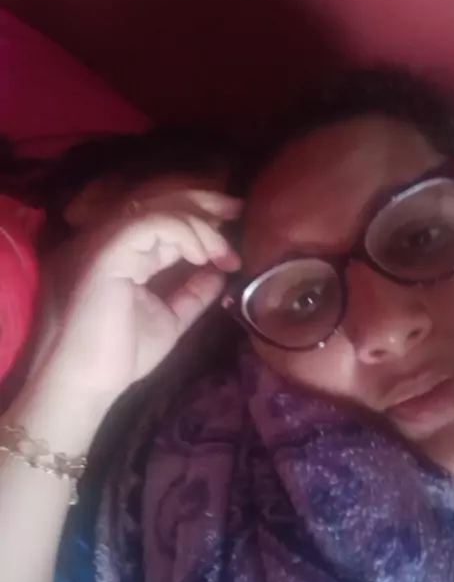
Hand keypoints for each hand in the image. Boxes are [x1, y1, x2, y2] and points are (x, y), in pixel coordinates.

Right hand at [38, 188, 241, 408]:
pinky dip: (184, 232)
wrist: (87, 385)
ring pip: (155, 206)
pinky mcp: (105, 252)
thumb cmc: (120, 356)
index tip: (232, 220)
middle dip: (202, 200)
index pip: (156, 213)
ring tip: (223, 250)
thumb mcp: (169, 317)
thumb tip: (220, 271)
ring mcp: (100, 241)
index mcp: (116, 250)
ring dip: (198, 222)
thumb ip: (192, 292)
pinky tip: (202, 254)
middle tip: (237, 209)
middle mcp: (102, 236)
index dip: (195, 211)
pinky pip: (150, 223)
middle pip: (155, 197)